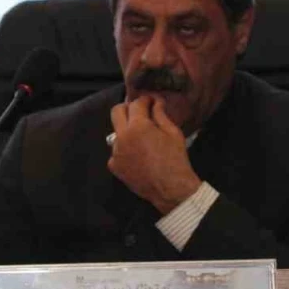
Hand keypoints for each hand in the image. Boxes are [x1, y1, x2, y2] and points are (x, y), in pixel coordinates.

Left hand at [107, 97, 201, 214]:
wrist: (170, 188)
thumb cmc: (175, 159)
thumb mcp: (173, 133)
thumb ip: (160, 115)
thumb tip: (156, 102)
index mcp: (137, 126)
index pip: (136, 104)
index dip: (145, 99)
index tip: (151, 100)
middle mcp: (121, 136)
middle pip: (116, 112)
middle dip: (128, 107)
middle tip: (140, 111)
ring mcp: (115, 152)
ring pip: (116, 133)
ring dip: (126, 130)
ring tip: (141, 138)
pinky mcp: (114, 166)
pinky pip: (116, 152)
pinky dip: (125, 150)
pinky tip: (137, 156)